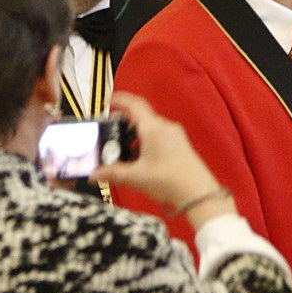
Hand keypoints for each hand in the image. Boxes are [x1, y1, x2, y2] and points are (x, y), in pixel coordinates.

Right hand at [92, 93, 234, 225]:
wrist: (198, 193)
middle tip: (109, 130)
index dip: (120, 99)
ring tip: (121, 148)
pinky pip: (158, 136)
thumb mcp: (135, 177)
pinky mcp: (180, 145)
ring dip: (134, 134)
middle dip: (124, 122)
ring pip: (150, 127)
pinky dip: (145, 141)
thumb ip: (112, 173)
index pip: (135, 104)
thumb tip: (93, 174)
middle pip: (141, 116)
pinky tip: (138, 158)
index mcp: (153, 128)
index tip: (107, 100)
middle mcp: (165, 127)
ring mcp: (175, 135)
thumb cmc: (167, 180)